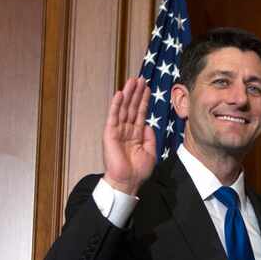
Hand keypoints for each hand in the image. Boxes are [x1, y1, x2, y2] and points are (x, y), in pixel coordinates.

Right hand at [102, 77, 156, 194]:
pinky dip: (116, 105)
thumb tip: (148, 125)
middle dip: (136, 92)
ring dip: (128, 94)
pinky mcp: (110, 133)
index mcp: (135, 134)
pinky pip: (113, 116)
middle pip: (132, 107)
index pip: (140, 113)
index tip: (148, 88)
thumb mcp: (150, 152)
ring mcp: (117, 131)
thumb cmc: (138, 170)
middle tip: (141, 78)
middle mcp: (126, 130)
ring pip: (123, 108)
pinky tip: (120, 94)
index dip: (144, 101)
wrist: (128, 181)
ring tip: (133, 81)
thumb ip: (150, 138)